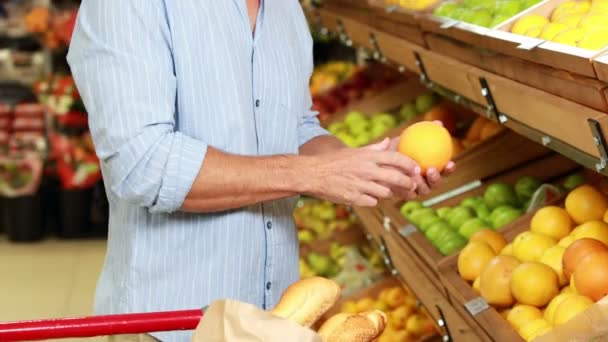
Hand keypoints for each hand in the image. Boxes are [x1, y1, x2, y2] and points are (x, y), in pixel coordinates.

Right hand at [302, 138, 418, 206]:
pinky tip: (368, 196)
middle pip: (396, 177)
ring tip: (387, 190)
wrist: (312, 174)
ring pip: (386, 192)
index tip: (417, 169)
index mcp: (367, 156)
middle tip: (411, 185)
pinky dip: (373, 199)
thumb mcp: (353, 152)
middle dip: (407, 183)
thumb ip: (373, 149)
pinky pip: (373, 201)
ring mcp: (360, 185)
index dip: (409, 164)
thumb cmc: (334, 162)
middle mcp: (366, 170)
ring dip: (389, 192)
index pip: (395, 158)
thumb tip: (388, 141)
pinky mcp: (354, 198)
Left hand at [387, 120, 454, 197]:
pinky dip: (408, 188)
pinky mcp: (403, 195)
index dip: (449, 169)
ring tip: (415, 174)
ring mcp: (415, 190)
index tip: (450, 163)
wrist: (377, 162)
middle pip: (435, 183)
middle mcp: (425, 181)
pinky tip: (404, 181)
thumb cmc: (395, 148)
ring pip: (423, 190)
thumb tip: (439, 123)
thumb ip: (423, 132)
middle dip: (436, 179)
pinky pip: (408, 193)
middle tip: (432, 169)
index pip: (443, 171)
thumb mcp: (406, 139)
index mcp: (430, 170)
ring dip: (421, 183)